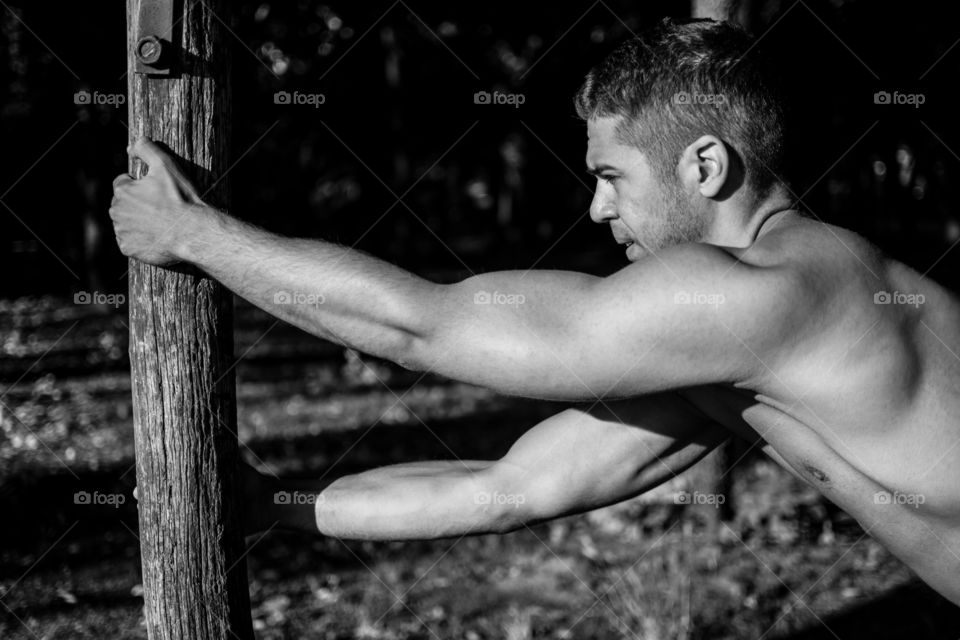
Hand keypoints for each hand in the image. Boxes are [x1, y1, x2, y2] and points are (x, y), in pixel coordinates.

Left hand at [109, 137, 209, 266]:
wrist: (194, 233)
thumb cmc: (182, 199)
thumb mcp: (167, 166)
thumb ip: (146, 149)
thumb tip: (131, 145)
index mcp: (122, 191)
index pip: (123, 184)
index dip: (141, 186)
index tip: (157, 192)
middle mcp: (116, 212)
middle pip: (123, 204)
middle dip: (137, 205)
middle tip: (161, 209)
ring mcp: (121, 232)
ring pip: (126, 223)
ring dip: (138, 222)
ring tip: (161, 224)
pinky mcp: (128, 249)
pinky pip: (130, 243)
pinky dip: (140, 240)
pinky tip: (157, 237)